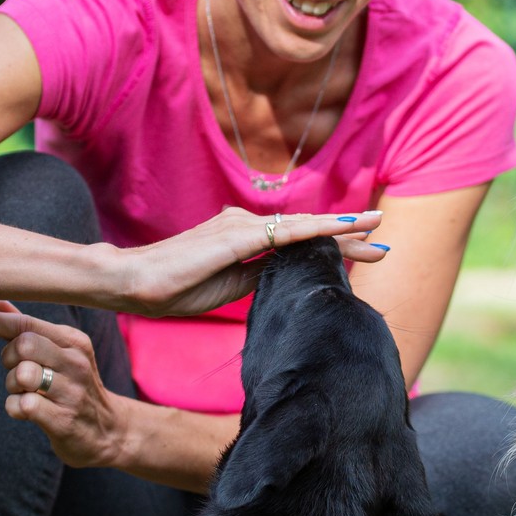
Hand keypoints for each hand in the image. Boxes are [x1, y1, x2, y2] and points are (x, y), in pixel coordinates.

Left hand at [0, 303, 128, 468]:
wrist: (109, 431)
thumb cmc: (75, 388)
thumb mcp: (61, 353)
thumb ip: (29, 329)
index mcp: (73, 341)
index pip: (27, 323)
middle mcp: (76, 362)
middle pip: (24, 344)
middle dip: (8, 358)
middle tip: (16, 370)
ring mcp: (72, 392)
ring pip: (22, 375)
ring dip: (12, 385)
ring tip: (24, 391)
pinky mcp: (64, 420)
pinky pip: (22, 406)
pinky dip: (15, 408)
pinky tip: (27, 410)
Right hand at [117, 208, 387, 316]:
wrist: (131, 282)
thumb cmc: (172, 290)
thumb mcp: (228, 289)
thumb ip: (257, 279)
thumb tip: (286, 281)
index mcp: (244, 240)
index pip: (296, 243)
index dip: (331, 246)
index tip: (364, 253)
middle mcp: (245, 225)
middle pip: (305, 232)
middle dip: (346, 238)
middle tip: (383, 242)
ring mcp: (240, 227)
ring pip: (300, 229)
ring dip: (340, 232)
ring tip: (375, 233)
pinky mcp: (236, 237)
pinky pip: (284, 234)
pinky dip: (316, 231)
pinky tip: (341, 230)